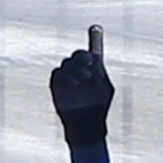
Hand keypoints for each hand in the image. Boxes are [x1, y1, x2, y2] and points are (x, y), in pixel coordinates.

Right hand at [50, 26, 113, 147]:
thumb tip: (95, 59)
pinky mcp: (57, 86)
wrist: (86, 126)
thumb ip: (100, 74)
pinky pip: (58, 74)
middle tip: (88, 61)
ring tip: (83, 79)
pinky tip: (74, 84)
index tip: (96, 37)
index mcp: (92, 70)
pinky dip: (66, 77)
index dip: (93, 42)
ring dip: (75, 69)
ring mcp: (67, 78)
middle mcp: (79, 71)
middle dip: (81, 56)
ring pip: (67, 64)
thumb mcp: (104, 89)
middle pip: (77, 56)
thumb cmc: (98, 108)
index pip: (90, 52)